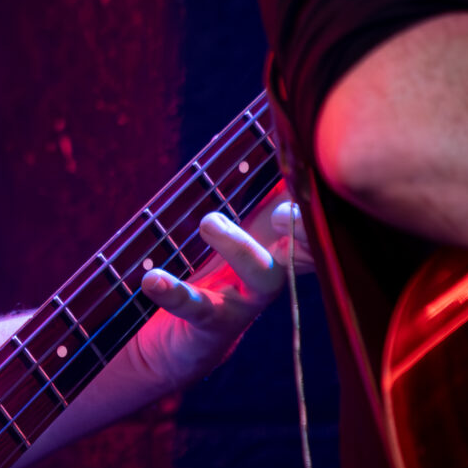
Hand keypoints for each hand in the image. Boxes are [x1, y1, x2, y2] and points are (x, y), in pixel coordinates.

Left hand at [131, 197, 311, 387]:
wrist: (166, 345)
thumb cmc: (198, 274)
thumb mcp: (220, 234)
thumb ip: (241, 198)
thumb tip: (259, 122)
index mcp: (273, 241)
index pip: (308, 218)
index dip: (315, 204)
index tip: (304, 179)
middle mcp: (269, 273)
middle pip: (307, 251)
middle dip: (304, 230)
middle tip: (283, 211)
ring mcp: (244, 302)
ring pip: (264, 277)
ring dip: (241, 249)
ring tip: (209, 223)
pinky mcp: (211, 327)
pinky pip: (198, 310)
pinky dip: (174, 293)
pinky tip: (152, 280)